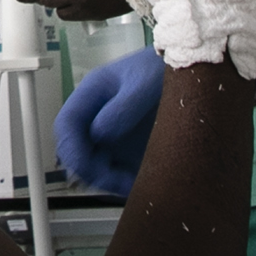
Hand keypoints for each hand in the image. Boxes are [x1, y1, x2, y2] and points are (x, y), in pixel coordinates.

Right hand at [55, 49, 165, 195]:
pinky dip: (124, 182)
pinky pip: (116, 170)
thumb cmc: (163, 69)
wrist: (188, 70)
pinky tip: (141, 183)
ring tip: (134, 186)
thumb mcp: (145, 83)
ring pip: (94, 164)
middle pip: (76, 150)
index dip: (72, 150)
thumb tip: (100, 135)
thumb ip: (123, 108)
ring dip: (108, 180)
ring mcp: (110, 133)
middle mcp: (95, 115)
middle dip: (92, 171)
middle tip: (119, 182)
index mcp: (91, 94)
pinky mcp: (127, 147)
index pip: (67, 125)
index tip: (90, 168)